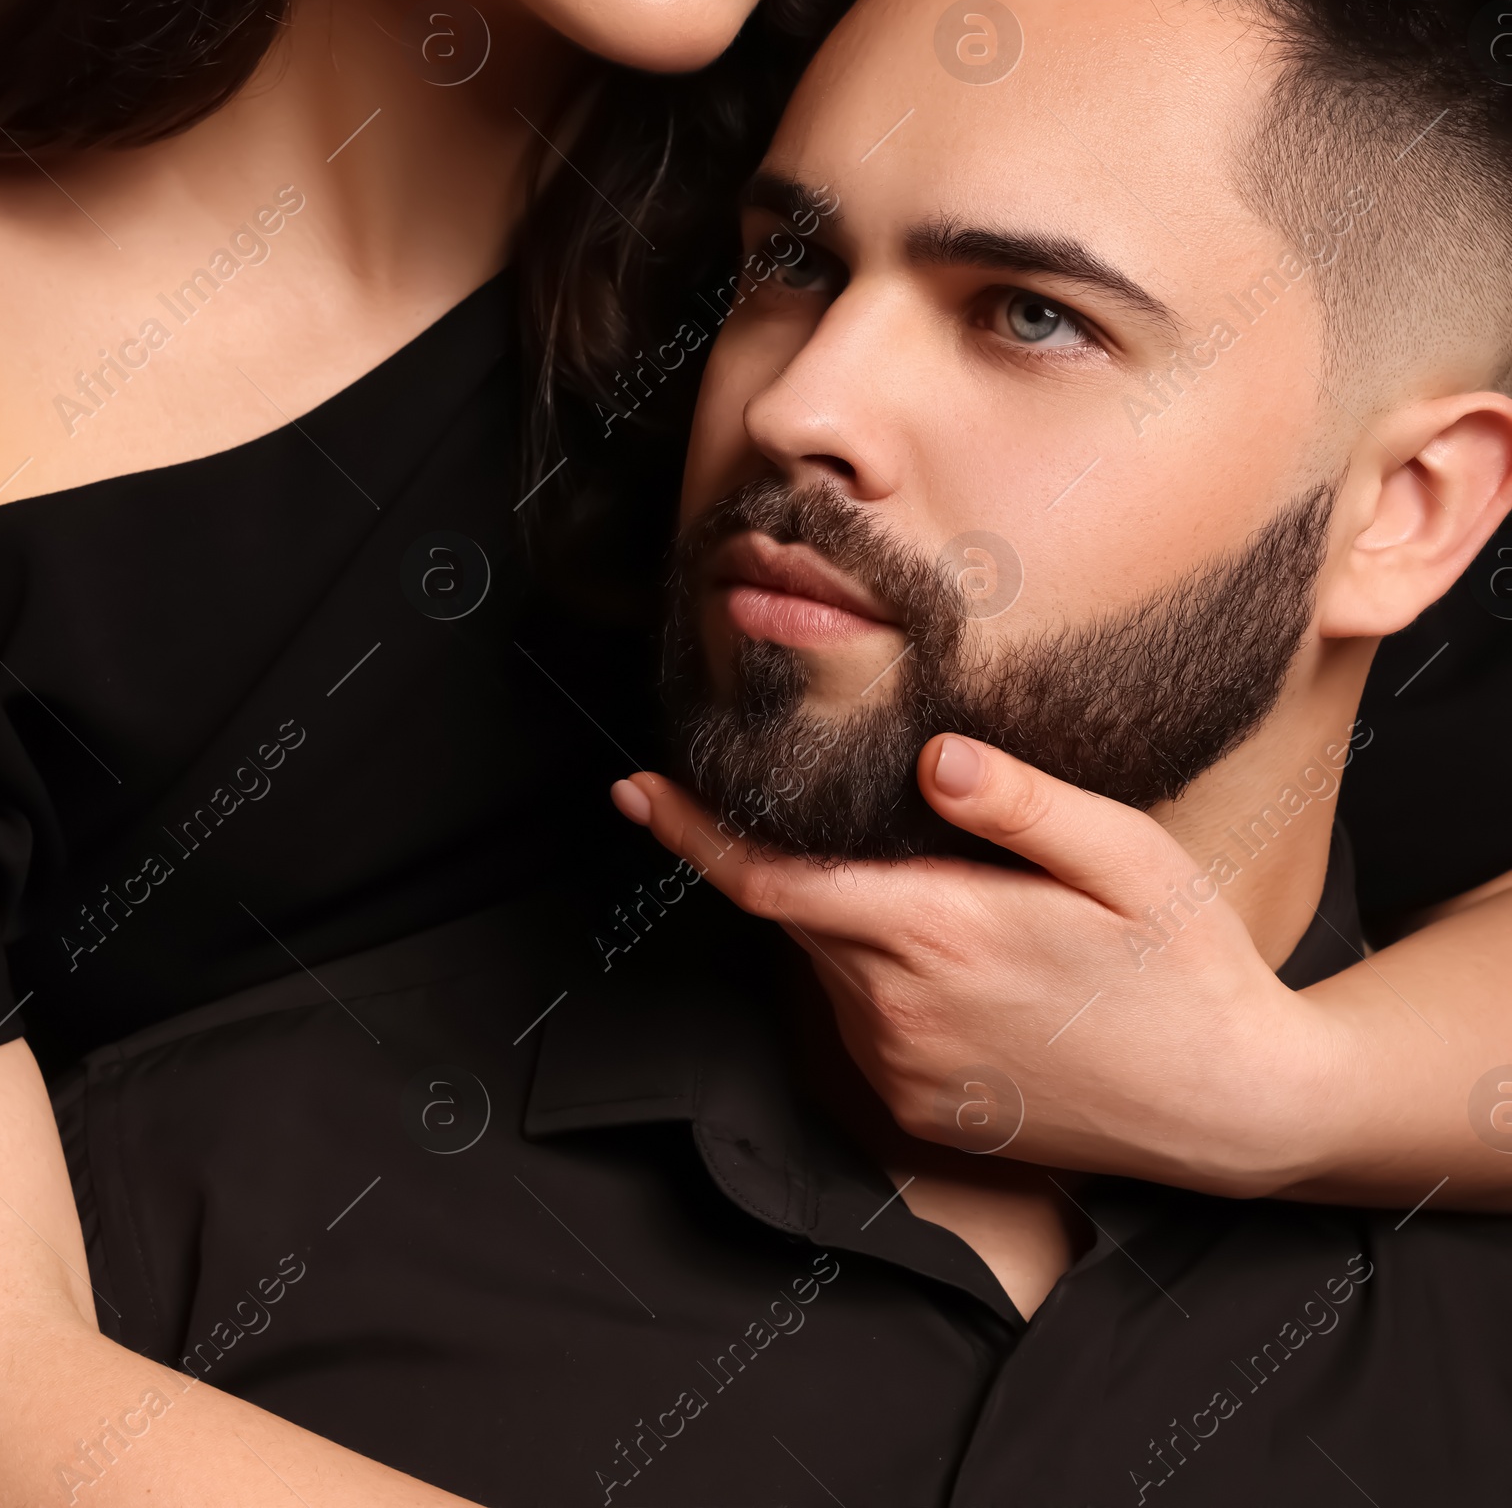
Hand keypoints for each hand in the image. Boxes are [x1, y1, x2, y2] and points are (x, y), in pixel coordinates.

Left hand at [613, 736, 1353, 1195]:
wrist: (1231, 1109)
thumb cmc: (1185, 965)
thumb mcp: (1126, 858)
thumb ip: (1023, 804)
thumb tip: (932, 755)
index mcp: (935, 932)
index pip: (768, 879)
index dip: (691, 832)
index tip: (633, 789)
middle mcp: (896, 1010)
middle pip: (797, 913)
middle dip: (796, 857)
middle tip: (847, 811)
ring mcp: (904, 1070)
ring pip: (829, 964)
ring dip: (852, 918)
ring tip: (947, 892)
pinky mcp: (920, 1109)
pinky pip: (863, 1020)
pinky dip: (879, 974)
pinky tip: (961, 959)